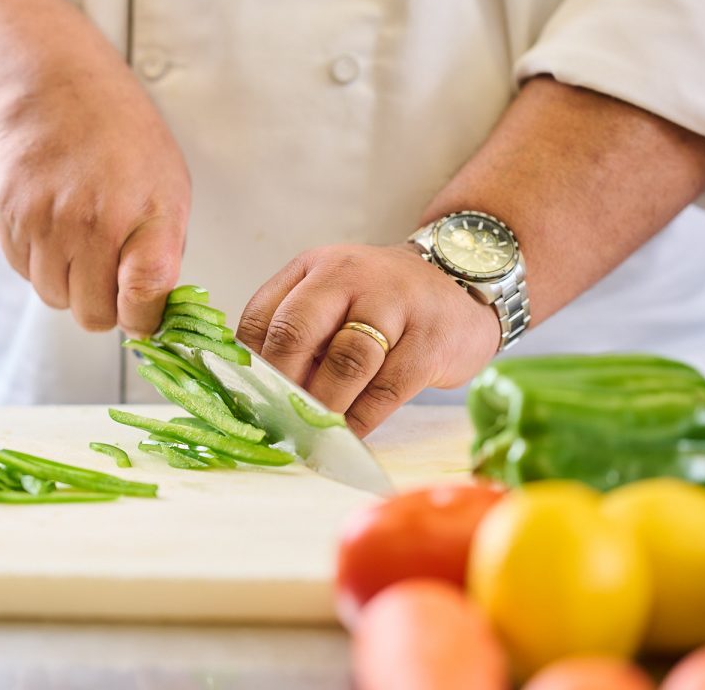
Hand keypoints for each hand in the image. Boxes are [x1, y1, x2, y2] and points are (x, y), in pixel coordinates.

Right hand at [0, 57, 190, 336]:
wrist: (57, 93)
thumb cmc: (123, 142)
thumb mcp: (170, 189)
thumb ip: (164, 252)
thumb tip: (154, 310)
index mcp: (145, 216)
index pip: (144, 299)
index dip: (145, 319)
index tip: (145, 312)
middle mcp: (92, 222)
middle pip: (93, 314)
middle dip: (104, 303)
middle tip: (111, 270)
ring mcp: (45, 222)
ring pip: (55, 298)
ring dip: (69, 283)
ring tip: (82, 240)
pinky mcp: (9, 219)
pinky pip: (26, 273)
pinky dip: (41, 262)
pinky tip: (55, 225)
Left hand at [237, 244, 499, 435]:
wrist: (461, 284)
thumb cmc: (382, 303)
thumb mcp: (334, 299)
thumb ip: (298, 334)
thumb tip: (257, 396)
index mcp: (314, 268)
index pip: (263, 315)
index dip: (247, 365)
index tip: (244, 402)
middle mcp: (350, 276)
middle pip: (296, 332)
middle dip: (278, 385)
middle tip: (273, 421)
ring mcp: (394, 304)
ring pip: (344, 362)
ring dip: (321, 407)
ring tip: (309, 434)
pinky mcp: (429, 340)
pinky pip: (386, 389)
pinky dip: (360, 420)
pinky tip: (346, 437)